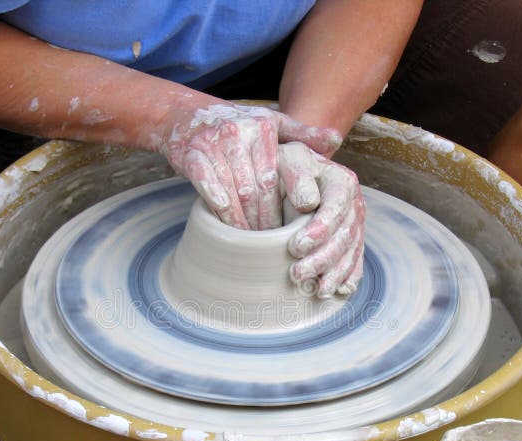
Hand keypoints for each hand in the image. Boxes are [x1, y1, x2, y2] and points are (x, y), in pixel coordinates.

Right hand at [158, 103, 341, 229]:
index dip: (279, 206)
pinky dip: (219, 210)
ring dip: (242, 222)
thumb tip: (337, 140)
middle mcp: (238, 132)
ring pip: (233, 193)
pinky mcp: (191, 155)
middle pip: (255, 189)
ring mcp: (212, 144)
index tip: (285, 228)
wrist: (184, 116)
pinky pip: (207, 188)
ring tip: (250, 242)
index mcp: (262, 127)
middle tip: (268, 243)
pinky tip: (226, 227)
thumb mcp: (271, 123)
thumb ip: (303, 134)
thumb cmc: (237, 125)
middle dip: (262, 219)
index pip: (275, 176)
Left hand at [279, 142, 364, 297]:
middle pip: (344, 236)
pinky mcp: (351, 240)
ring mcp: (355, 224)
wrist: (294, 172)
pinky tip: (340, 291)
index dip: (318, 231)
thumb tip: (308, 203)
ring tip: (316, 290)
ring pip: (351, 253)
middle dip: (322, 259)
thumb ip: (298, 175)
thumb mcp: (289, 159)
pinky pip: (356, 261)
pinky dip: (349, 277)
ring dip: (335, 274)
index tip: (295, 247)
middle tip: (297, 274)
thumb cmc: (288, 166)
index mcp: (342, 182)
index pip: (335, 209)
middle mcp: (354, 204)